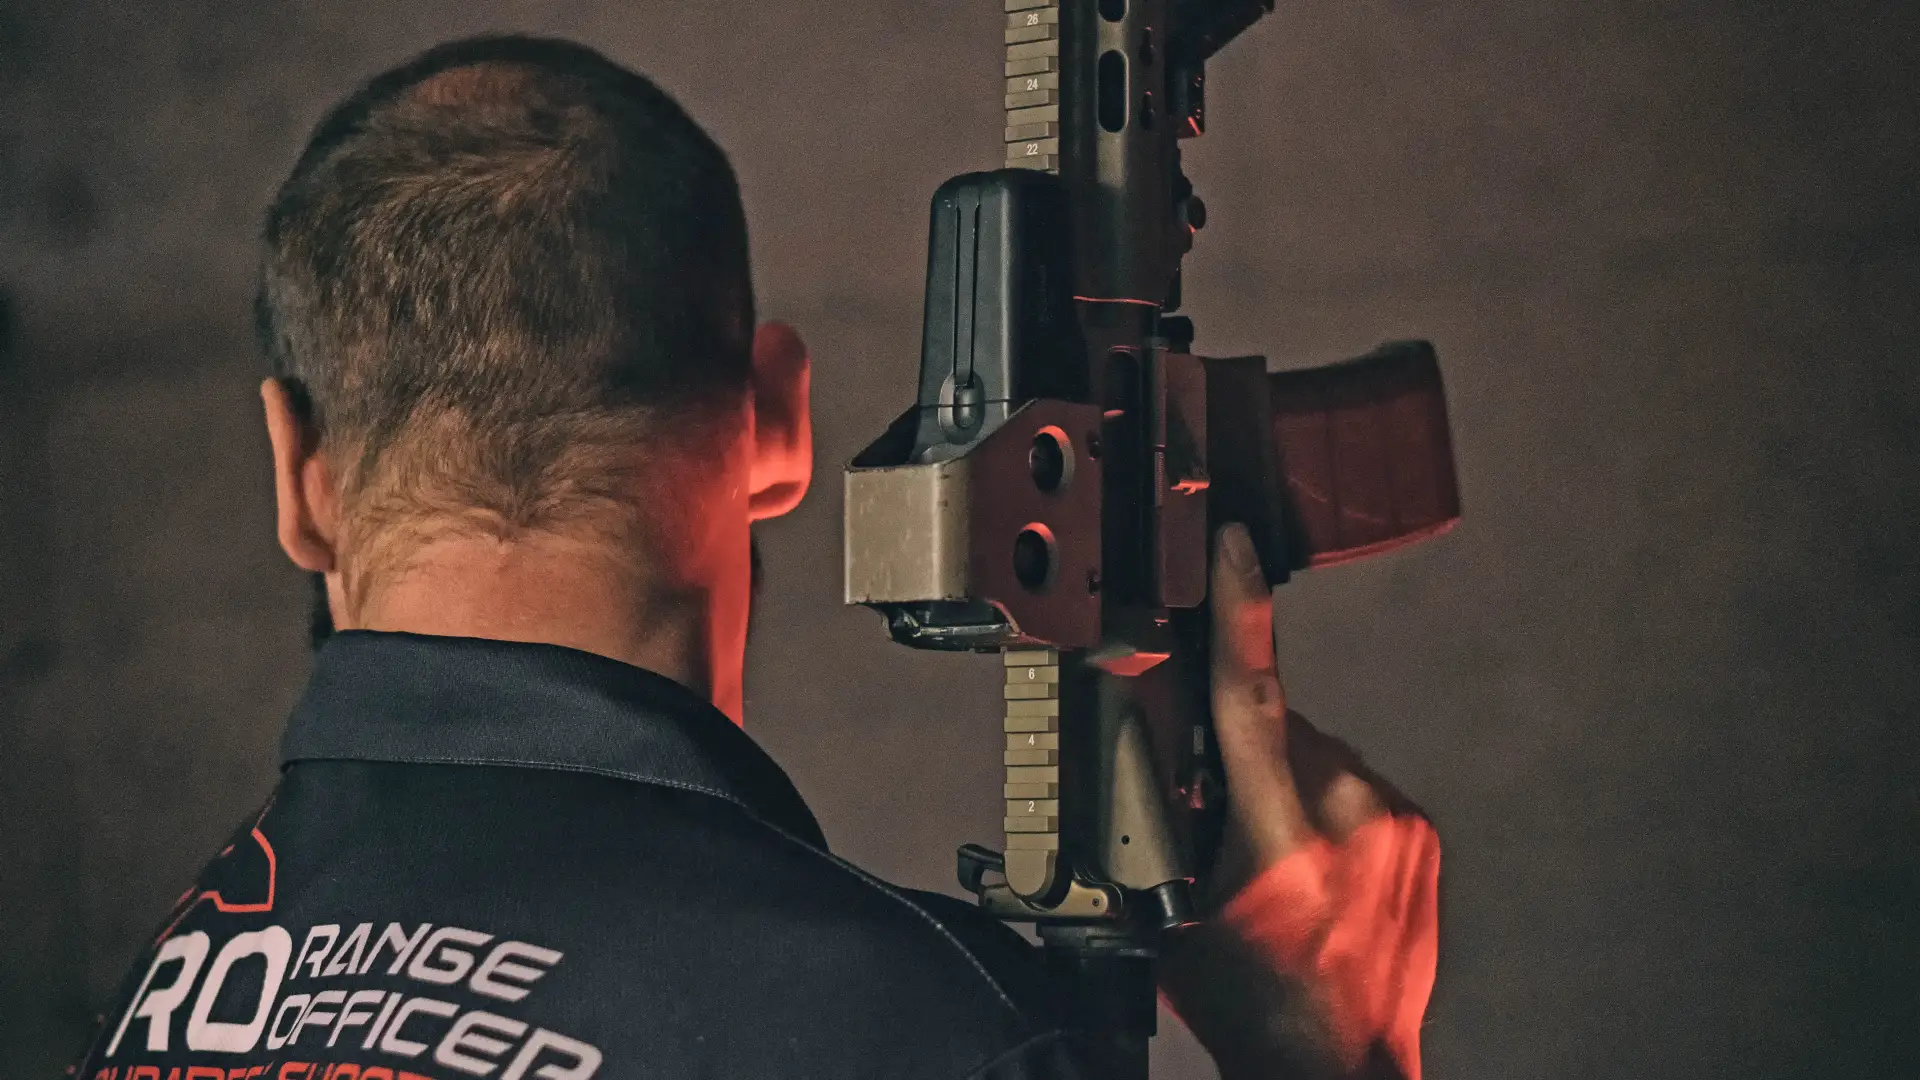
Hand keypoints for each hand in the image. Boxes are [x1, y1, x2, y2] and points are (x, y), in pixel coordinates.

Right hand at [1160, 524, 1440, 1079]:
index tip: (1231, 544)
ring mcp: (1394, 821)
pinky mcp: (1420, 829)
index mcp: (1278, 840)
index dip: (1238, 610)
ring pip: (1312, 751)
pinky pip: (1351, 781)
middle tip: (1213, 816)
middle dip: (1234, 750)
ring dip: (1281, 778)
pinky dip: (1323, 802)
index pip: (1250, 697)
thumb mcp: (1175, 911)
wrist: (1339, 1067)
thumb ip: (1170, 824)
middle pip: (1273, 725)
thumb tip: (1159, 752)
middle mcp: (1347, 817)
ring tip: (1273, 858)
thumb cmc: (1253, 1004)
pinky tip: (1313, 861)